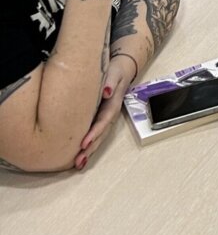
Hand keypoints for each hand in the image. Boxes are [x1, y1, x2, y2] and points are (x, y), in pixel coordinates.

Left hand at [76, 52, 137, 167]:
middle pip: (101, 134)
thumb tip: (106, 91)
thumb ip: (110, 82)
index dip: (94, 133)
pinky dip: (90, 147)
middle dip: (91, 148)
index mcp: (112, 104)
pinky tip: (81, 157)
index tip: (84, 143)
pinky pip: (96, 135)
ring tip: (78, 164)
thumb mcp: (114, 73)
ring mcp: (106, 119)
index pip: (103, 121)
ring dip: (90, 151)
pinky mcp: (100, 120)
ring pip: (99, 138)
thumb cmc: (114, 72)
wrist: (121, 71)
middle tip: (79, 160)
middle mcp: (110, 115)